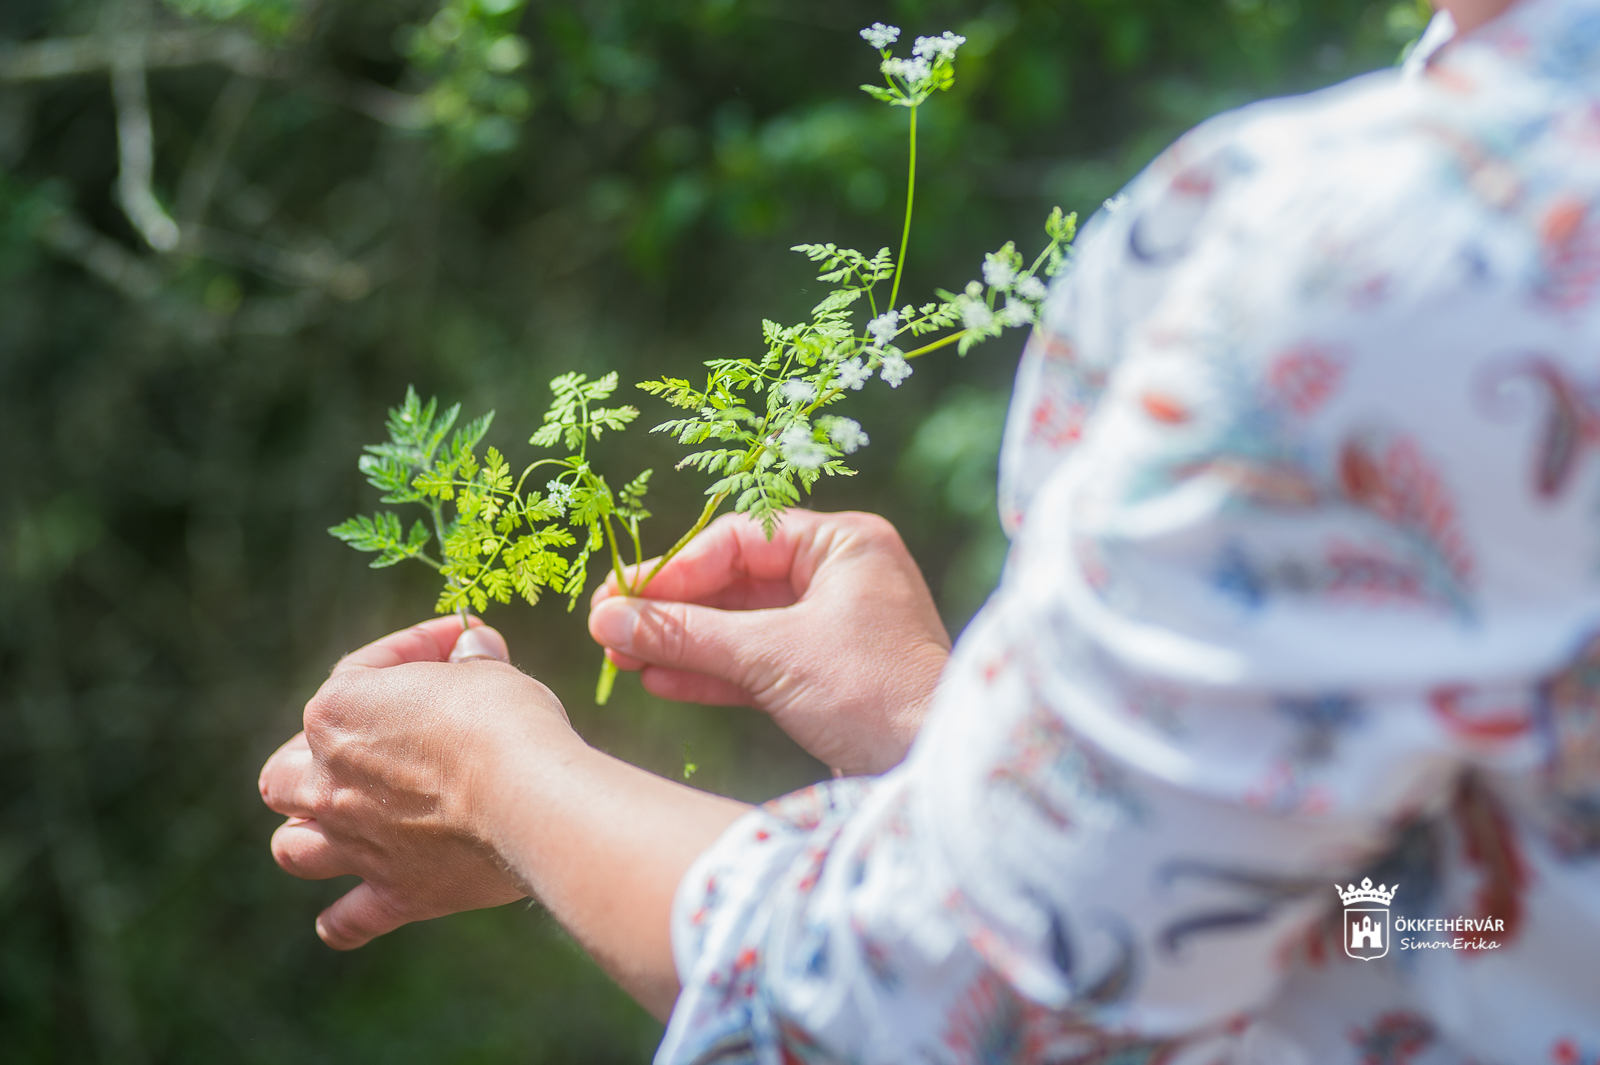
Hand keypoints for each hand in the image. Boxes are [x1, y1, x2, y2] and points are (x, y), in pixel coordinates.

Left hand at [258, 617, 575, 949]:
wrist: (526, 796)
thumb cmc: (504, 723)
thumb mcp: (488, 672)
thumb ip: (470, 665)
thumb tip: (473, 649)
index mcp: (339, 712)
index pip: (364, 670)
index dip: (417, 647)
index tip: (464, 642)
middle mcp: (328, 781)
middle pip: (289, 769)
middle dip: (318, 755)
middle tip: (376, 745)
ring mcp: (353, 842)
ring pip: (293, 846)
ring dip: (308, 835)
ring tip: (343, 823)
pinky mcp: (393, 891)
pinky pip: (348, 919)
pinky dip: (344, 921)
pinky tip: (347, 917)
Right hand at [588, 510, 950, 775]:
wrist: (934, 773)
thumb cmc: (873, 696)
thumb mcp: (772, 657)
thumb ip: (688, 634)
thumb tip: (609, 621)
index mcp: (844, 545)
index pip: (739, 540)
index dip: (675, 569)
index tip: (620, 598)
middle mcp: (842, 577)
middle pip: (735, 582)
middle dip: (672, 610)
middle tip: (607, 629)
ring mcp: (835, 629)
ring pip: (742, 627)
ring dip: (682, 643)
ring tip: (620, 659)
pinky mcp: (827, 677)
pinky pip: (757, 664)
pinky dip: (711, 673)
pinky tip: (658, 679)